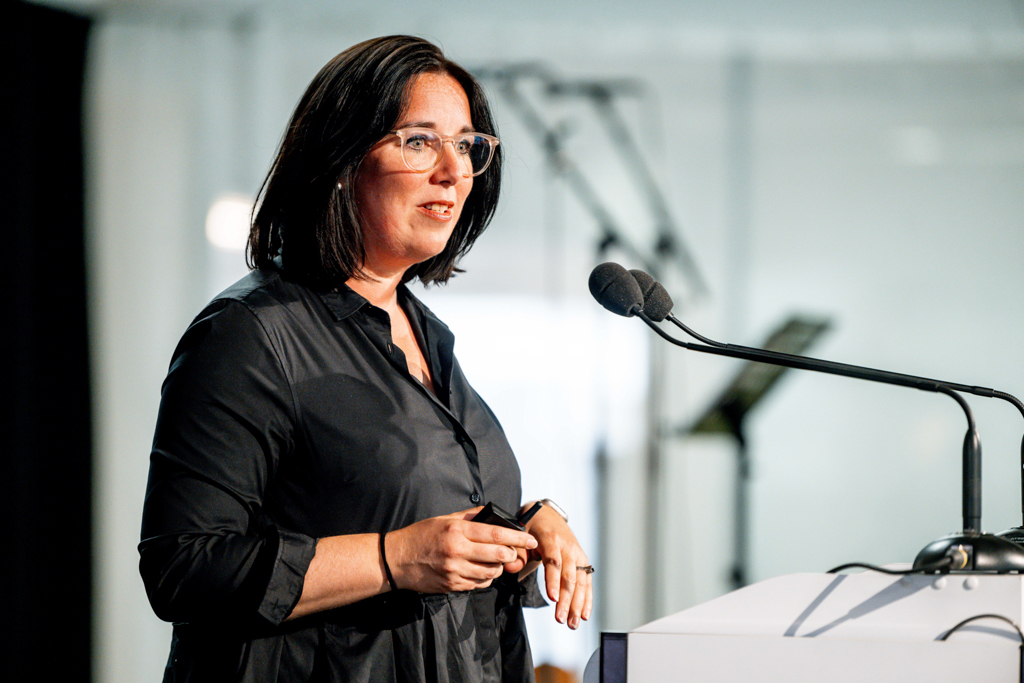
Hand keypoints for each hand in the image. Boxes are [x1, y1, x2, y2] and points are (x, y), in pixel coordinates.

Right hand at [386, 508, 537, 593]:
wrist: (396, 560)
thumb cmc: (420, 536)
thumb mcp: (443, 519)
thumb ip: (469, 517)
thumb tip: (492, 514)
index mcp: (457, 531)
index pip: (496, 534)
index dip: (518, 538)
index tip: (531, 539)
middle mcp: (457, 551)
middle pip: (498, 556)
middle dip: (512, 554)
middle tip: (514, 552)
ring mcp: (454, 571)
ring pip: (491, 573)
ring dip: (498, 568)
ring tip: (494, 561)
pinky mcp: (451, 585)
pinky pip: (478, 584)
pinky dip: (484, 577)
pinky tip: (480, 570)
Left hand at [512, 505, 592, 629]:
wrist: (548, 514)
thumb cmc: (532, 526)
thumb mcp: (520, 534)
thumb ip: (516, 553)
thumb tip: (511, 567)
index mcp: (551, 538)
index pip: (553, 561)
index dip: (553, 580)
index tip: (553, 598)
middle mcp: (568, 546)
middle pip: (569, 575)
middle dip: (566, 599)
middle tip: (561, 619)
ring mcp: (577, 554)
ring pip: (581, 581)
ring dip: (578, 604)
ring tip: (572, 623)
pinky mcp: (582, 561)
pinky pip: (587, 582)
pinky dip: (587, 599)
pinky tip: (584, 614)